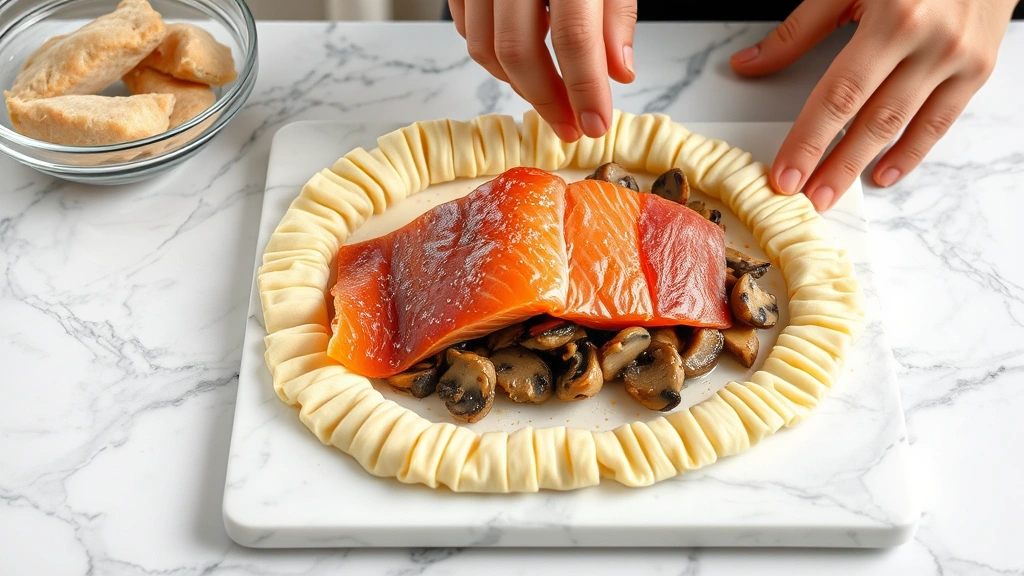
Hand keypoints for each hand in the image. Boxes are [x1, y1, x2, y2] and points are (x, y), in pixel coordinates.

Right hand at [449, 0, 637, 141]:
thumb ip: (616, 13)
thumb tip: (618, 72)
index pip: (573, 37)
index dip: (585, 89)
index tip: (595, 125)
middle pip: (518, 50)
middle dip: (545, 99)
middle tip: (570, 126)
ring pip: (483, 47)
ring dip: (517, 84)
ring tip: (548, 95)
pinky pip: (464, 28)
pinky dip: (490, 56)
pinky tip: (519, 63)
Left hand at [730, 0, 1016, 210]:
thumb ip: (798, 30)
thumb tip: (750, 64)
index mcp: (893, 18)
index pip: (838, 95)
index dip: (809, 140)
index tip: (785, 174)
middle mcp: (930, 41)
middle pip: (871, 119)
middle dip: (834, 165)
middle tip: (807, 198)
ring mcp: (958, 58)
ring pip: (903, 126)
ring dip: (864, 166)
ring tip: (833, 193)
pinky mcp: (978, 67)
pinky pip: (941, 121)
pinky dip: (911, 152)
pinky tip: (883, 174)